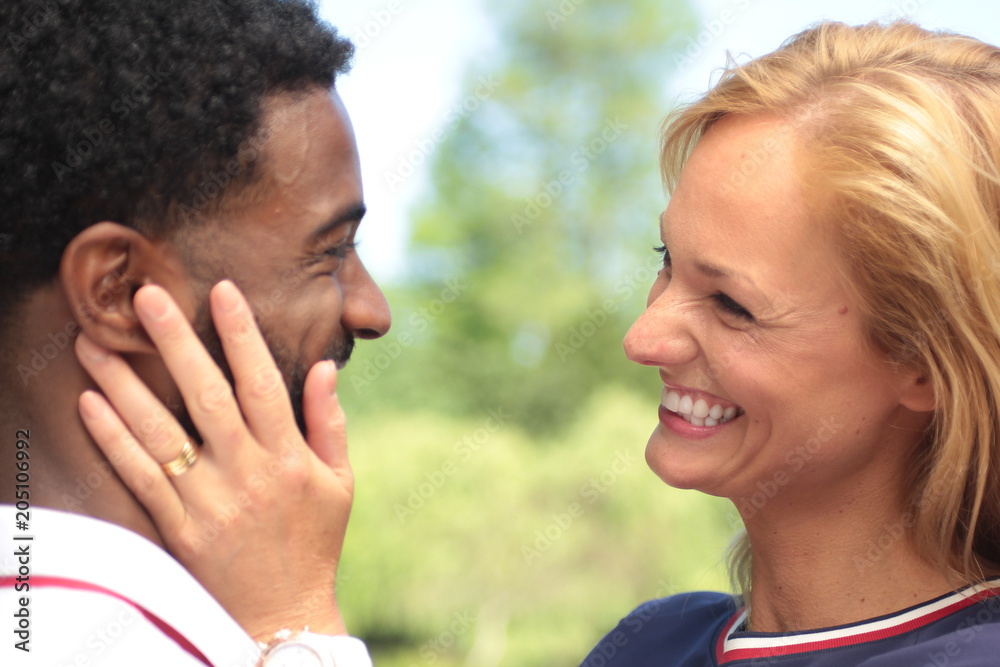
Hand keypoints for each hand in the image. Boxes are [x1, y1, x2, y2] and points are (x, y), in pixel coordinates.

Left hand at [74, 280, 351, 640]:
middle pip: (205, 397)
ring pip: (160, 434)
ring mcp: (209, 503)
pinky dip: (112, 440)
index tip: (222, 291)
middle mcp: (248, 475)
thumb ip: (330, 422)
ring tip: (94, 342)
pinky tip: (90, 403)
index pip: (262, 384)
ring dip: (124, 384)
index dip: (241, 335)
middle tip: (145, 296)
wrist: (283, 615)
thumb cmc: (315, 541)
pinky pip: (139, 478)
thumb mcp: (340, 482)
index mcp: (290, 459)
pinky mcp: (178, 529)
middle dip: (174, 342)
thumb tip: (323, 367)